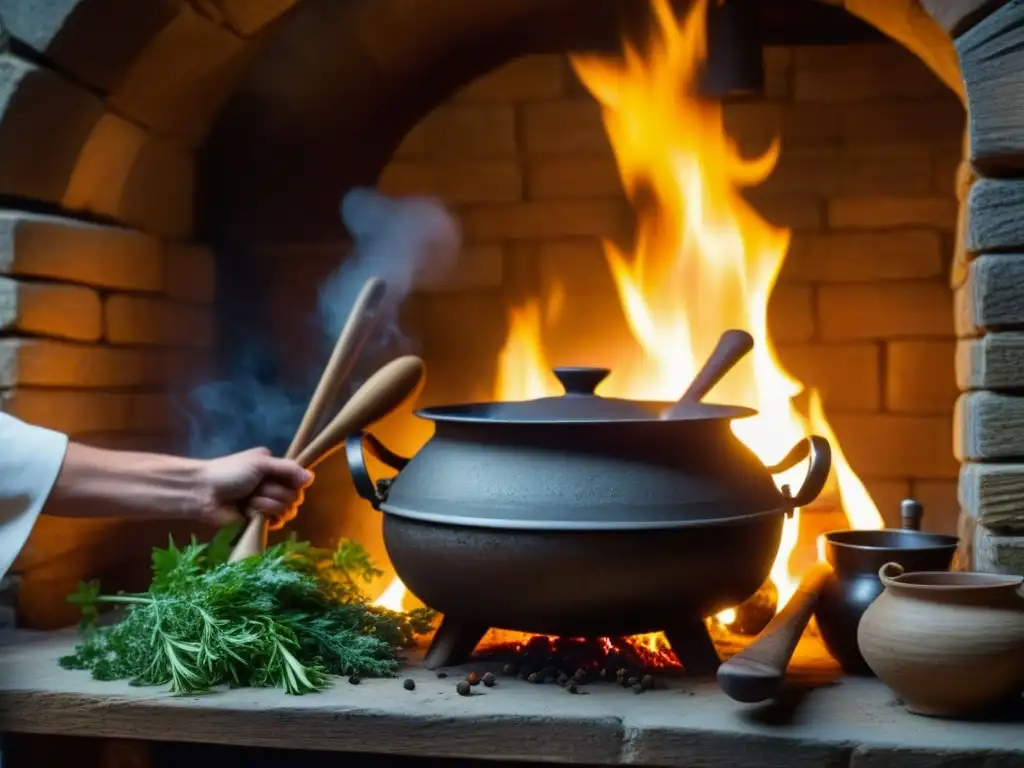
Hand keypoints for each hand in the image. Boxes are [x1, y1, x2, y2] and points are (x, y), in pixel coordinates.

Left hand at [196, 447, 313, 529]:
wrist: (203, 492)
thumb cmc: (230, 472)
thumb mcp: (260, 463)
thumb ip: (288, 469)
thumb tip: (311, 478)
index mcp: (274, 469)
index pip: (299, 479)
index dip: (293, 482)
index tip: (279, 478)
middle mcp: (274, 485)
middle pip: (295, 496)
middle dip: (275, 493)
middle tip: (255, 488)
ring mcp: (267, 504)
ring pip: (287, 510)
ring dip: (267, 504)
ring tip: (249, 501)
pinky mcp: (259, 522)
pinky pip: (277, 523)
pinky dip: (264, 517)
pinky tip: (250, 512)